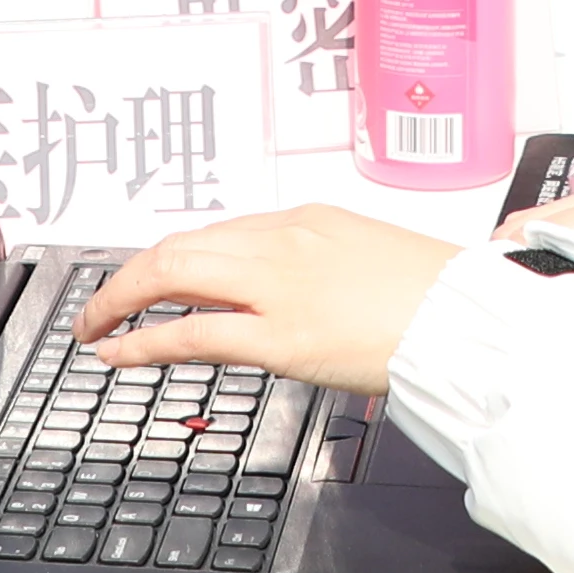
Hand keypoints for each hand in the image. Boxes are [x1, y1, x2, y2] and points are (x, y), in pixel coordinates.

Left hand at [78, 204, 460, 396]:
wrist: (476, 322)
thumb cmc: (442, 299)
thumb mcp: (375, 260)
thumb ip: (325, 269)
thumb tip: (295, 296)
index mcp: (310, 220)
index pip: (220, 233)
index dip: (174, 258)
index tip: (155, 278)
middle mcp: (286, 242)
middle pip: (181, 244)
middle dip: (129, 274)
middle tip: (104, 300)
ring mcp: (280, 287)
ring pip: (173, 275)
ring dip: (121, 300)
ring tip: (97, 326)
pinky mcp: (282, 337)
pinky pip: (193, 334)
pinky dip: (144, 340)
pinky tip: (121, 353)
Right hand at [524, 167, 573, 326]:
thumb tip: (556, 299)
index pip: (531, 236)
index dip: (514, 276)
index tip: (514, 318)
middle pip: (524, 231)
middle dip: (517, 273)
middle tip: (527, 323)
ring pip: (535, 232)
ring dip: (533, 268)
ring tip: (547, 311)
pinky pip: (558, 234)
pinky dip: (550, 261)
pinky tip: (566, 294)